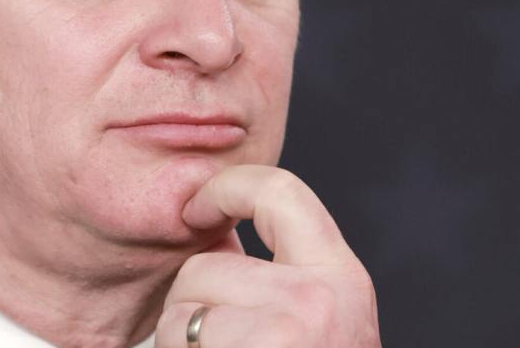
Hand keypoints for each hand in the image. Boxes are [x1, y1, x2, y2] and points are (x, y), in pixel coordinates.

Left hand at [155, 165, 380, 346]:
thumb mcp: (308, 321)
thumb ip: (267, 272)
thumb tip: (212, 227)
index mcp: (341, 278)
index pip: (279, 189)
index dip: (224, 187)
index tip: (194, 209)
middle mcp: (321, 299)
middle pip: (207, 264)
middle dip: (192, 303)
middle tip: (221, 341)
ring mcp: (287, 330)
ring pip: (183, 306)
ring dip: (182, 340)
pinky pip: (178, 336)